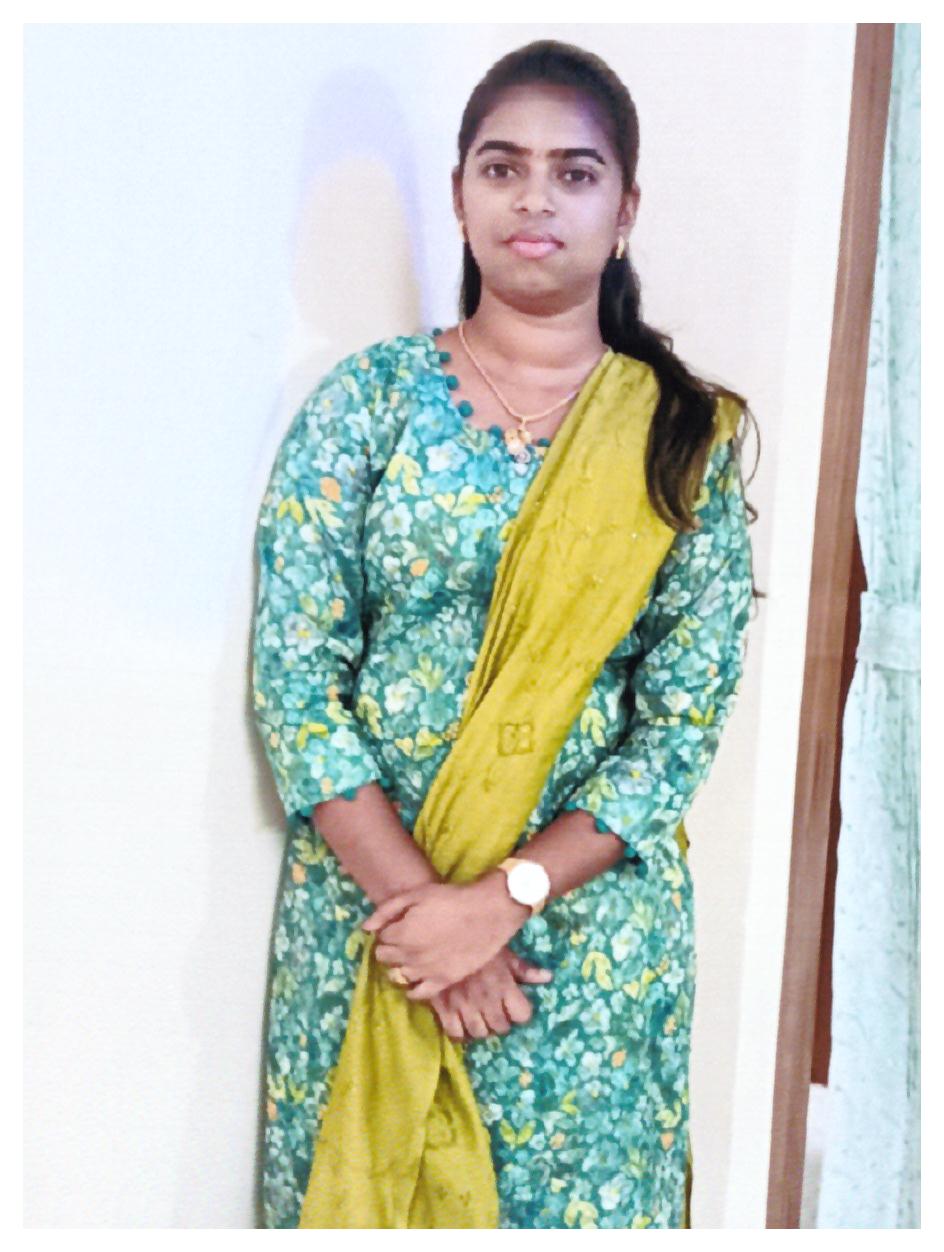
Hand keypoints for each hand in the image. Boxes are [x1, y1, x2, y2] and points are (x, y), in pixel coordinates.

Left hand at [362, 876, 529, 999]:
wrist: (487, 912)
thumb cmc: (451, 899)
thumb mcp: (417, 894)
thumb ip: (387, 910)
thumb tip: (366, 928)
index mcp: (401, 934)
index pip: (381, 939)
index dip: (388, 931)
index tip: (398, 925)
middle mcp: (409, 956)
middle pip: (385, 957)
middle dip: (390, 948)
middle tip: (404, 939)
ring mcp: (425, 971)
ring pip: (398, 976)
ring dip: (399, 966)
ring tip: (411, 956)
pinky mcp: (443, 982)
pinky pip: (417, 994)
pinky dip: (412, 989)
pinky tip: (417, 978)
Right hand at [429, 945, 552, 1042]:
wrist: (442, 936)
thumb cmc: (477, 942)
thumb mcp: (503, 951)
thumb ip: (524, 969)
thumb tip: (548, 978)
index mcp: (504, 985)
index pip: (522, 1015)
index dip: (520, 1013)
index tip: (514, 1007)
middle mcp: (487, 1001)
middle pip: (501, 1027)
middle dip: (500, 1021)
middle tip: (495, 1012)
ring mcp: (465, 1007)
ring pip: (480, 1033)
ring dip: (481, 1028)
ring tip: (479, 1018)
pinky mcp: (445, 1009)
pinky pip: (455, 1034)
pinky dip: (460, 1034)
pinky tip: (461, 1024)